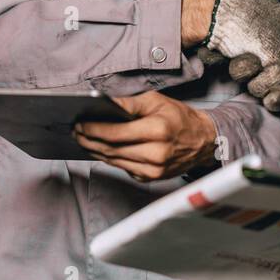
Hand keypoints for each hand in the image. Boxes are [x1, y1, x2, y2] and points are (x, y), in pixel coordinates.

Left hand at [72, 91, 217, 181]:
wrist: (203, 141)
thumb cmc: (179, 118)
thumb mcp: (156, 101)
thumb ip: (129, 104)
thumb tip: (103, 104)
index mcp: (158, 132)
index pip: (116, 134)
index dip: (94, 129)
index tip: (79, 123)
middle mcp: (156, 154)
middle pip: (112, 149)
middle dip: (89, 140)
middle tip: (76, 131)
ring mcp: (153, 170)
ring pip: (114, 161)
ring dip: (95, 151)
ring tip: (83, 139)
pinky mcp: (151, 178)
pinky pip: (123, 168)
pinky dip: (109, 159)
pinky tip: (100, 149)